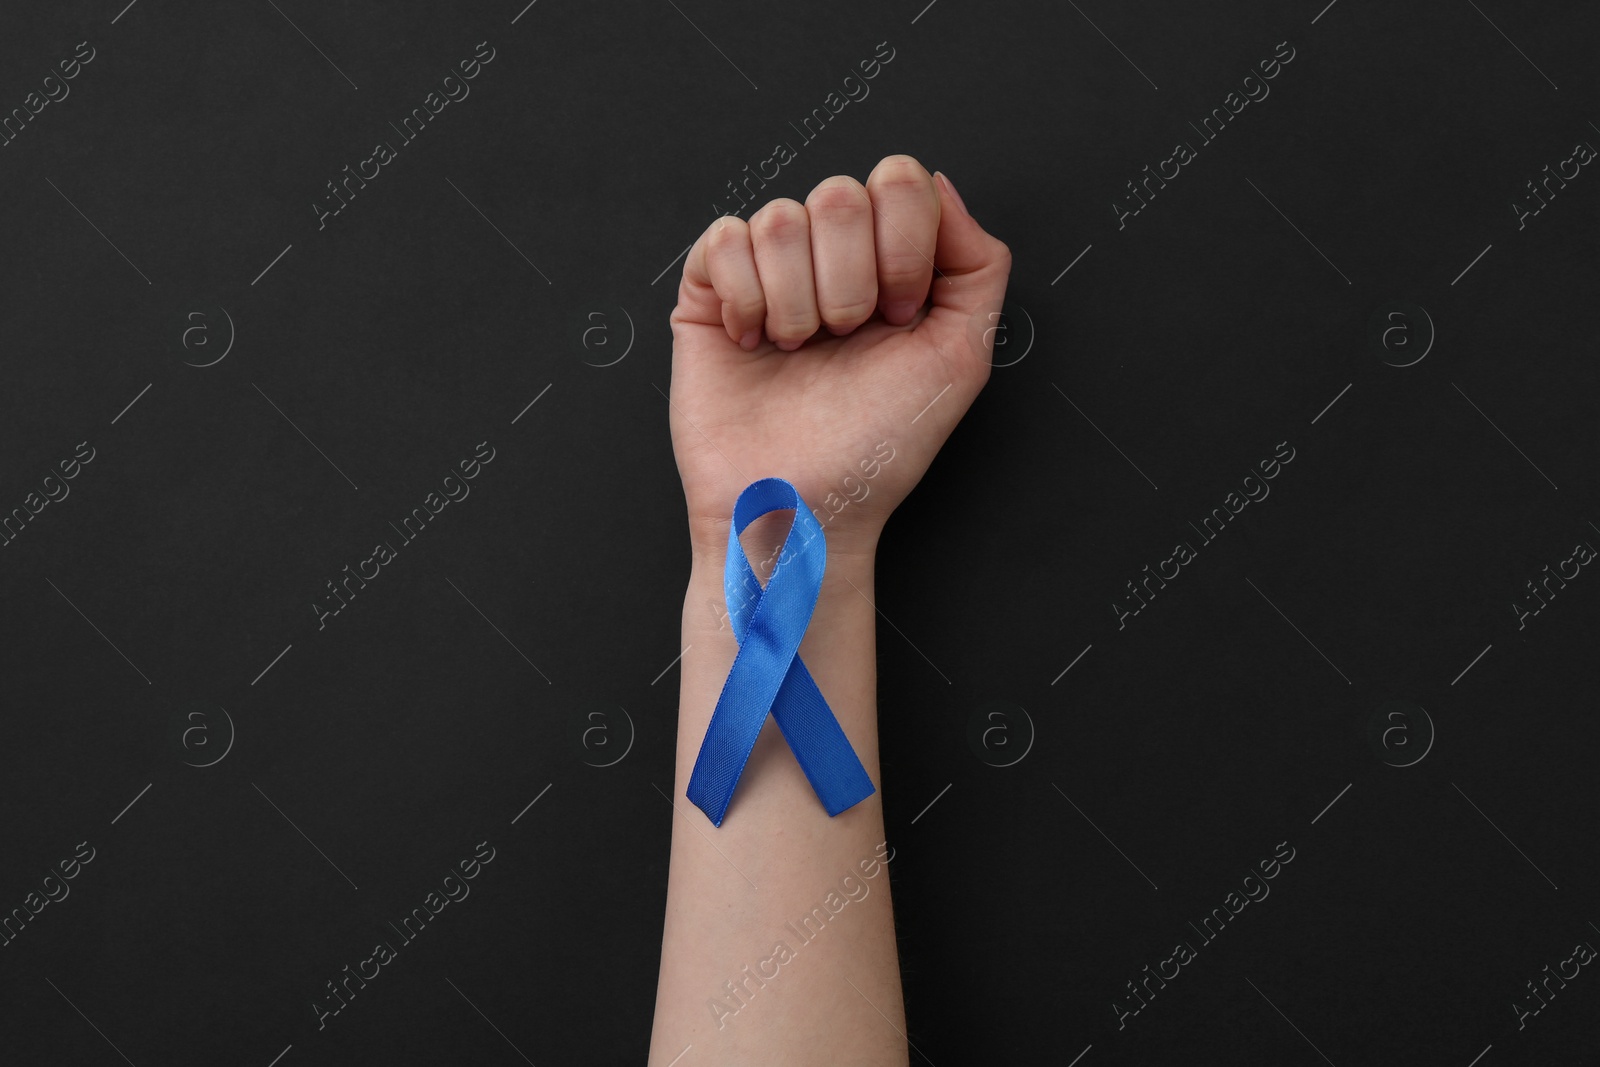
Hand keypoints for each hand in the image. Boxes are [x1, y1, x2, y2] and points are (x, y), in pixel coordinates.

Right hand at [667, 154, 1011, 567]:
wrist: (801, 503)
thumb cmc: (876, 448)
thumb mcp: (961, 358)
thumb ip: (978, 263)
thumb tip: (938, 186)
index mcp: (890, 264)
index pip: (899, 182)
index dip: (903, 247)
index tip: (898, 316)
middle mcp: (830, 260)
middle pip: (840, 194)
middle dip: (850, 280)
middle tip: (845, 340)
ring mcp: (768, 271)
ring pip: (780, 218)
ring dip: (796, 300)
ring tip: (798, 351)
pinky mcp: (709, 291)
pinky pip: (724, 237)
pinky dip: (745, 297)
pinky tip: (754, 343)